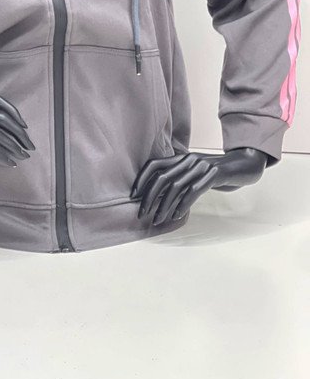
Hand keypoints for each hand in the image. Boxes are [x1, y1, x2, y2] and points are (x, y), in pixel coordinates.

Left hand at [129, 147, 268, 225]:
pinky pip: (194, 191)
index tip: (133, 196)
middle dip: (149, 197)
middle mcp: (188, 160)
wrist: (243, 165)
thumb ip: (178, 180)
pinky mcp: (214, 174)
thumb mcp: (194, 174)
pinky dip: (182, 204)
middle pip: (162, 177)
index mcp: (180, 158)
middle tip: (142, 213)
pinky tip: (176, 216)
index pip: (154, 165)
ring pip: (176, 186)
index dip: (141, 179)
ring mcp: (201, 166)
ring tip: (157, 220)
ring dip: (164, 205)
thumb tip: (157, 197)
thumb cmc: (215, 173)